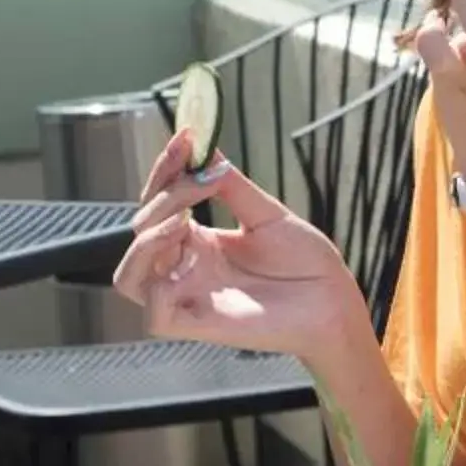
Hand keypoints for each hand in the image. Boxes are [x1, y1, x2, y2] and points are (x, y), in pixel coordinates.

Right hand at [112, 130, 366, 359]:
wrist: (336, 302)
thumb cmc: (306, 263)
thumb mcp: (266, 215)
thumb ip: (230, 186)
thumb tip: (203, 147)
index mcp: (199, 242)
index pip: (158, 203)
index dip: (164, 170)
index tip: (185, 138)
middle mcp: (186, 269)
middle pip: (141, 231)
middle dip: (164, 196)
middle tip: (202, 178)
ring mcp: (189, 299)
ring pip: (129, 278)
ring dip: (146, 243)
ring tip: (182, 219)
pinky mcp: (198, 327)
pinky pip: (154, 316)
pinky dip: (159, 290)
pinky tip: (188, 262)